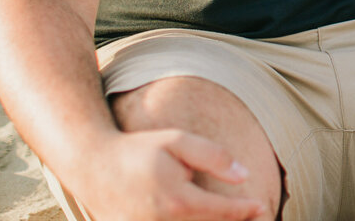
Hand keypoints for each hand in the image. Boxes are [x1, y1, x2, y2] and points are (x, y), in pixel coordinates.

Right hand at [74, 129, 266, 219]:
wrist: (92, 165)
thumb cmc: (140, 149)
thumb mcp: (178, 141)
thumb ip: (213, 157)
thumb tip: (244, 175)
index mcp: (177, 200)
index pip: (221, 212)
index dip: (245, 211)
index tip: (262, 207)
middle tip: (256, 218)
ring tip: (229, 219)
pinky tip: (202, 218)